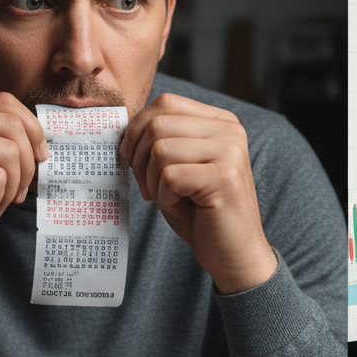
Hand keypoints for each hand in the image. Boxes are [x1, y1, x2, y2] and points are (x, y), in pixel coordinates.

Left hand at [120, 93, 276, 293]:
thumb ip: (162, 139)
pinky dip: (166, 199)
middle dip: (140, 159)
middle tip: (150, 188)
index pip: (165, 103)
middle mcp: (230, 130)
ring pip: (160, 150)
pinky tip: (183, 209)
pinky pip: (170, 176)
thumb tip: (122, 127)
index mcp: (221, 121)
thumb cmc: (201, 211)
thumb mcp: (180, 166)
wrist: (234, 253)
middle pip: (158, 124)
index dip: (137, 130)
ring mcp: (231, 152)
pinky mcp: (225, 177)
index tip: (133, 160)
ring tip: (172, 199)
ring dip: (154, 182)